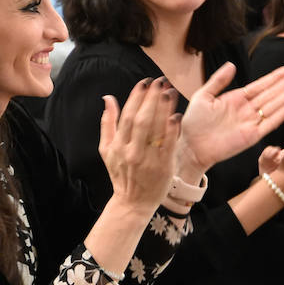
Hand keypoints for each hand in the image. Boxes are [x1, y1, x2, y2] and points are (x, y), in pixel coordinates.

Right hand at [97, 77, 179, 213]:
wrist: (133, 203)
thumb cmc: (121, 174)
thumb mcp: (107, 150)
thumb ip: (107, 123)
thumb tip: (108, 98)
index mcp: (118, 146)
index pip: (127, 116)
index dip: (136, 97)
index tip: (144, 83)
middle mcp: (131, 151)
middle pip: (141, 119)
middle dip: (151, 98)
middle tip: (159, 81)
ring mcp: (148, 160)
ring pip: (155, 130)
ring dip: (163, 109)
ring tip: (169, 91)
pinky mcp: (163, 167)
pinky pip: (168, 145)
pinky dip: (172, 130)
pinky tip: (175, 115)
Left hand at [177, 64, 283, 174]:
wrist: (191, 146)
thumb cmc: (194, 123)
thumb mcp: (203, 96)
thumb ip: (218, 81)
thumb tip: (232, 64)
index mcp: (236, 99)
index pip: (259, 86)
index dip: (274, 78)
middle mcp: (246, 110)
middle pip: (271, 95)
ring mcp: (250, 123)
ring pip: (273, 107)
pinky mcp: (251, 136)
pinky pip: (269, 124)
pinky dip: (281, 115)